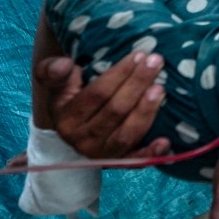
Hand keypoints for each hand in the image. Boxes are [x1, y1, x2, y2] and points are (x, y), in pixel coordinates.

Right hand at [37, 54, 170, 158]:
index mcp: (66, 119)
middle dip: (137, 84)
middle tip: (156, 62)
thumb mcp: (57, 84)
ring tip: (160, 89)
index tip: (138, 55)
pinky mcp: (119, 163)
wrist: (75, 131)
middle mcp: (82, 140)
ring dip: (146, 111)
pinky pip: (136, 161)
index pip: (97, 94)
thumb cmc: (71, 99)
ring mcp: (102, 154)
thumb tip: (64, 64)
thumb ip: (53, 72)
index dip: (119, 74)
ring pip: (127, 134)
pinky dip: (151, 152)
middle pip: (115, 111)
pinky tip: (165, 142)